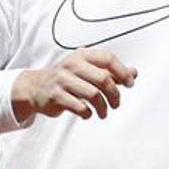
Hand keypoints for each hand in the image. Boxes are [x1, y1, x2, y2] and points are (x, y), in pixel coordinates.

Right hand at [11, 48, 137, 121]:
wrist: (35, 87)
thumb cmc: (66, 78)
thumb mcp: (87, 69)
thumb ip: (110, 71)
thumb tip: (134, 73)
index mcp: (82, 55)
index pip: (108, 59)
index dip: (123, 72)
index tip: (130, 84)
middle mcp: (72, 65)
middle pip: (103, 79)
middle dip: (114, 94)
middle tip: (116, 103)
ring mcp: (62, 80)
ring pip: (93, 94)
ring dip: (103, 107)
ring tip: (104, 112)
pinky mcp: (55, 96)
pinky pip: (79, 107)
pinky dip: (88, 113)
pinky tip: (89, 114)